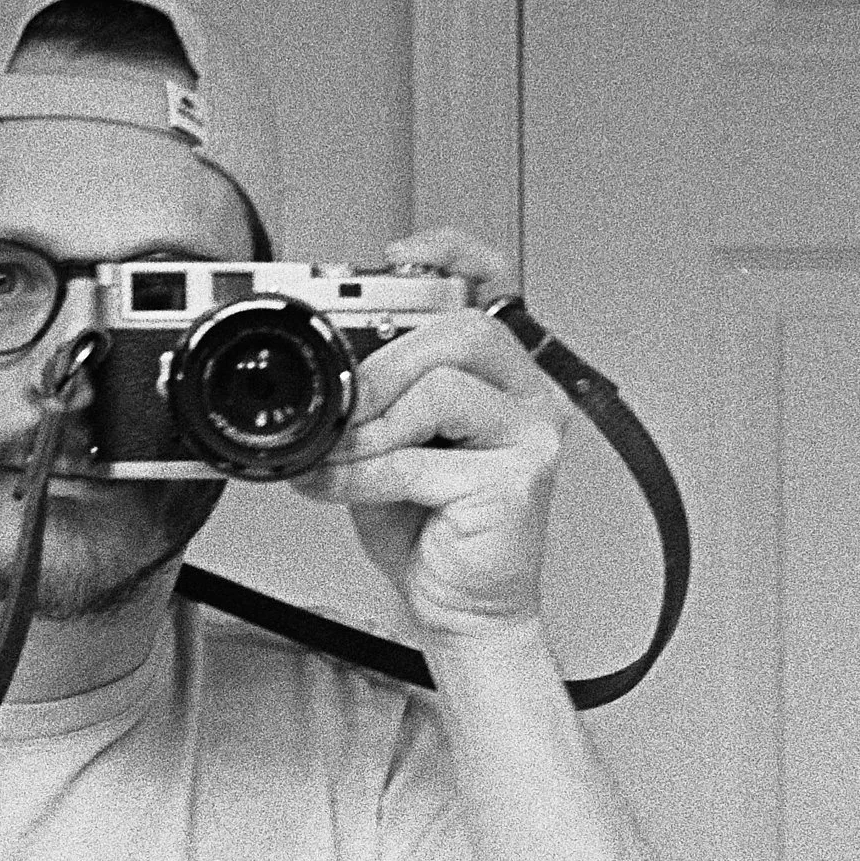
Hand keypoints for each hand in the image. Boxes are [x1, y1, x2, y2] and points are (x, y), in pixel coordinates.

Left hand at [295, 229, 567, 637]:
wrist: (460, 607)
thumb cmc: (431, 526)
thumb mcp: (390, 442)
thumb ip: (374, 397)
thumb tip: (327, 368)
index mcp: (502, 372)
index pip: (494, 282)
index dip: (450, 253)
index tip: (398, 258)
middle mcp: (529, 394)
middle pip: (459, 331)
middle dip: (382, 366)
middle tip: (342, 407)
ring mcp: (533, 434)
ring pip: (443, 386)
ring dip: (373, 424)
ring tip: (344, 456)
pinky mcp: (520, 479)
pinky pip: (424, 456)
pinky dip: (367, 473)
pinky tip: (343, 487)